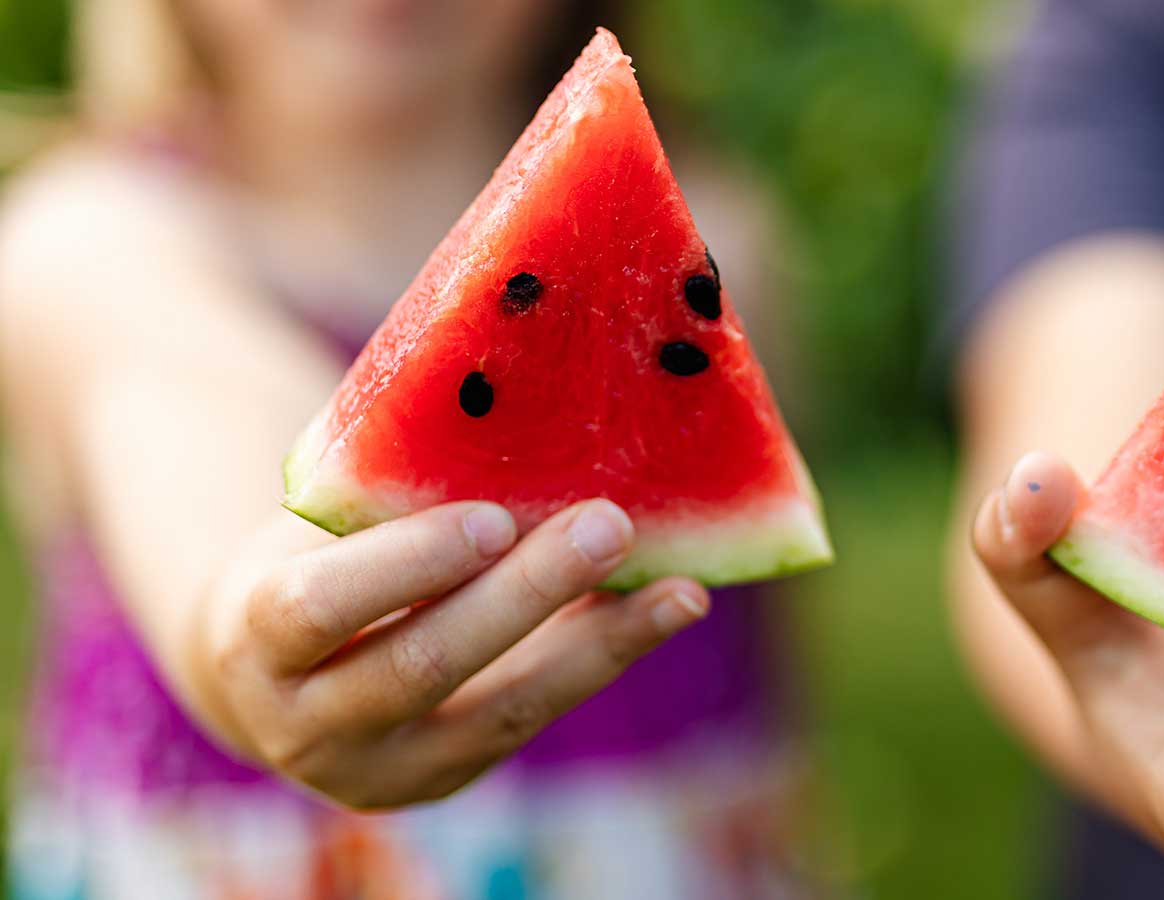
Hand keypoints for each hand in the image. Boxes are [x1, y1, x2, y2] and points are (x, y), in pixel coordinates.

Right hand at [188, 499, 707, 808]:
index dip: (409, 565)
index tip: (492, 518)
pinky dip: (601, 659)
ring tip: (679, 591)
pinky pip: (534, 717)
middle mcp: (307, 724)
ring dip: (600, 645)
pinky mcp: (447, 777)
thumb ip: (385, 487)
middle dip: (527, 594)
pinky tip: (665, 608)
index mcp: (254, 640)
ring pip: (502, 711)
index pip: (322, 607)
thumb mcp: (318, 525)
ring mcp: (382, 768)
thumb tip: (516, 398)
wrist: (267, 672)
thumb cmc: (305, 558)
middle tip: (609, 524)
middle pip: (425, 664)